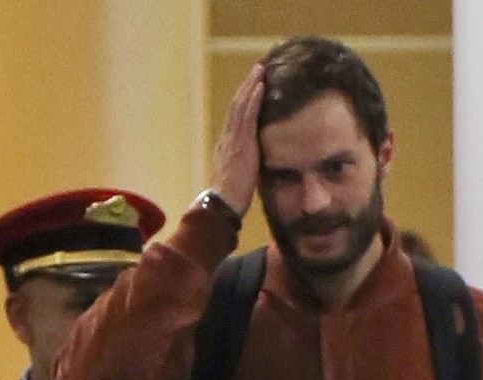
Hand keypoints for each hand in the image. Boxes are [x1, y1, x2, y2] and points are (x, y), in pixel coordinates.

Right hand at [208, 62, 265, 219]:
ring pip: (240, 105)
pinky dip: (253, 98)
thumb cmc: (230, 200)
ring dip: (251, 85)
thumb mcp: (238, 179)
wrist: (221, 206)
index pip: (235, 118)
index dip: (243, 101)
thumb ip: (245, 168)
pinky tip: (260, 86)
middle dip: (246, 86)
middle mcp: (227, 139)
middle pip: (236, 106)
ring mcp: (233, 139)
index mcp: (226, 147)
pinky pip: (247, 115)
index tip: (252, 88)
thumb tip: (255, 168)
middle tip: (257, 70)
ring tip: (260, 70)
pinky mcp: (240, 143)